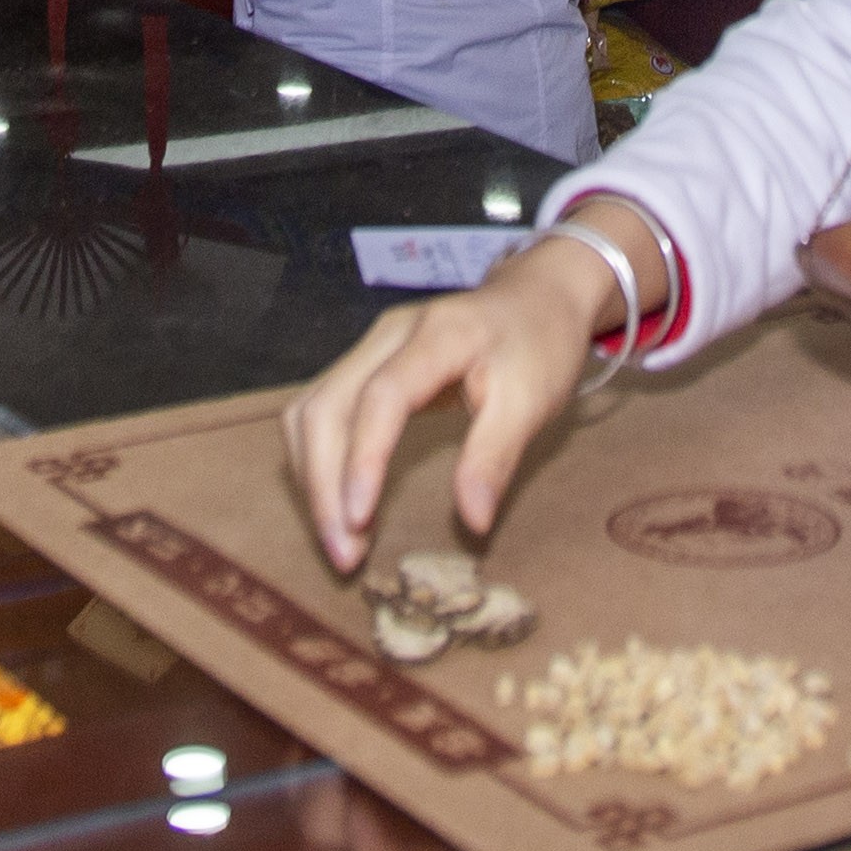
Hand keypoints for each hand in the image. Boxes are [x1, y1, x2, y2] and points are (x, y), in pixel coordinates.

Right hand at [279, 231, 625, 571]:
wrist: (536, 296)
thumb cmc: (539, 346)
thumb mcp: (534, 400)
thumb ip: (496, 457)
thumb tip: (472, 523)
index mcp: (438, 335)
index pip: (381, 396)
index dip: (363, 459)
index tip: (358, 520)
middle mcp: (389, 335)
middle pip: (327, 406)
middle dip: (323, 485)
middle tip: (344, 554)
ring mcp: (369, 347)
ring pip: (311, 411)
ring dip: (313, 478)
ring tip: (340, 540)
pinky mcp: (362, 365)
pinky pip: (320, 413)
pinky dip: (318, 462)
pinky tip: (338, 503)